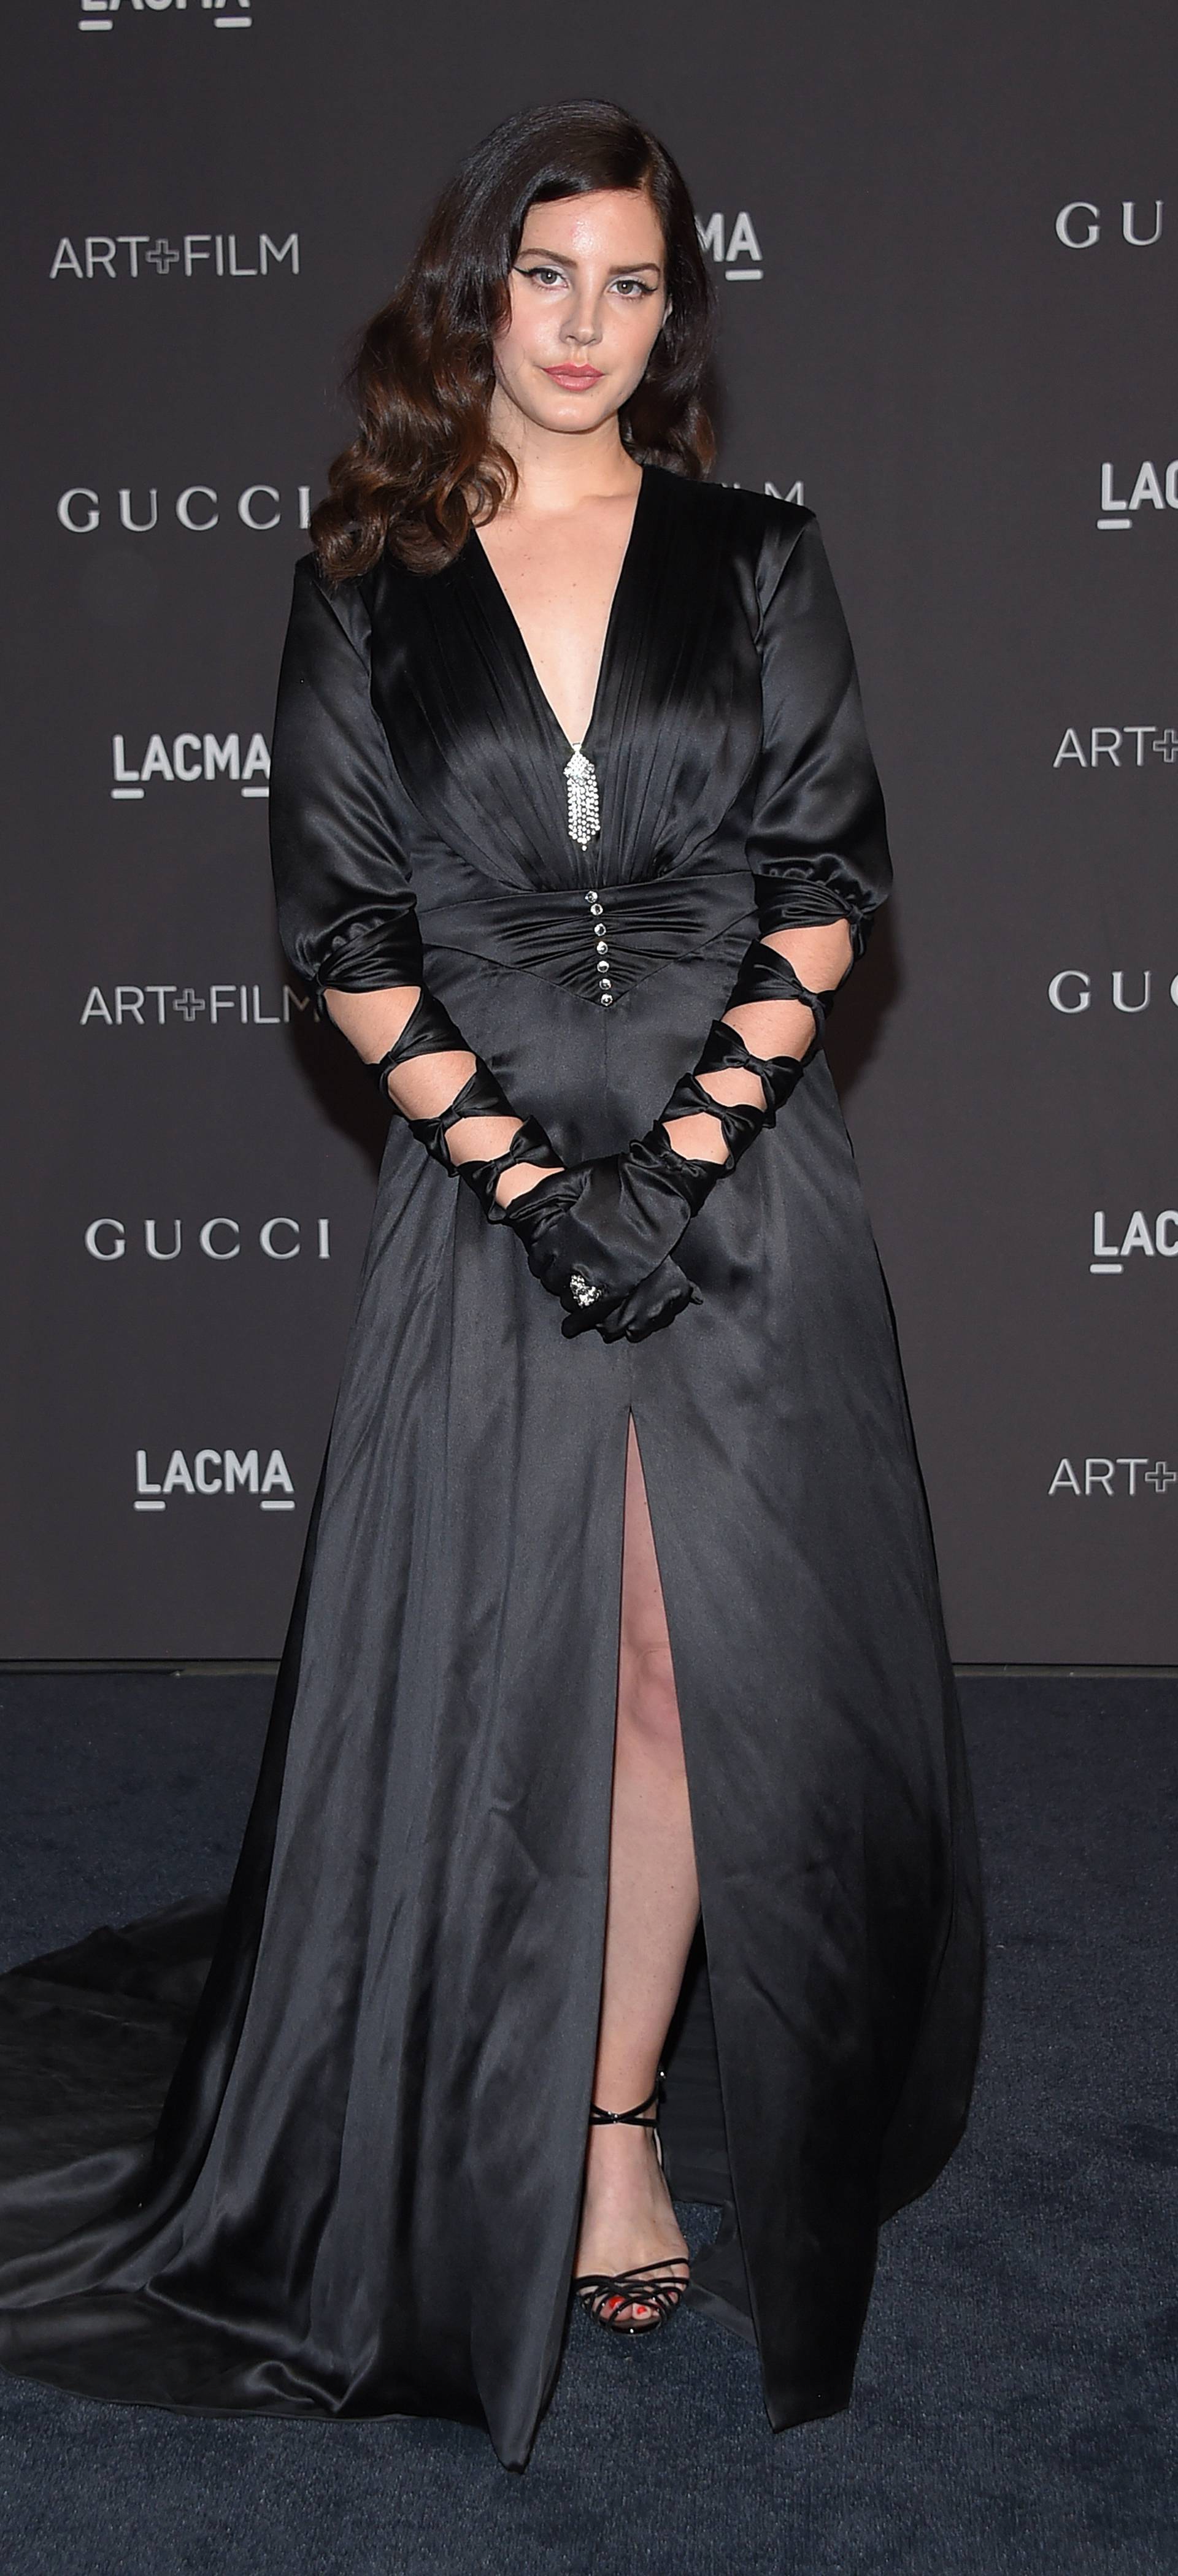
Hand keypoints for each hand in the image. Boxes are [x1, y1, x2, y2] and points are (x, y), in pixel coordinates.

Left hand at [502, 1161, 703, 1338]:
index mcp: (565, 1229)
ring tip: (571, 1297)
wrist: (660, 1183)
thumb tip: (525, 1206)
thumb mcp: (576, 1177)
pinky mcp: (624, 1280)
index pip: (540, 1257)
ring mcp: (601, 1269)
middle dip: (555, 1279)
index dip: (541, 1262)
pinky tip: (575, 1325)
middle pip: (554, 1279)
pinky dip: (585, 1318)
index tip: (546, 1263)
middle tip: (562, 1277)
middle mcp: (578, 1253)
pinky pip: (597, 1307)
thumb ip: (549, 1192)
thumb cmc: (620, 1178)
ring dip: (569, 1298)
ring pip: (572, 1297)